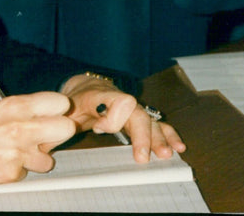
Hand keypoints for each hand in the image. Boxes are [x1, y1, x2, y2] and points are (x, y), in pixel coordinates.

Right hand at [0, 91, 74, 191]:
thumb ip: (23, 112)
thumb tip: (48, 116)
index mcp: (15, 104)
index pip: (60, 102)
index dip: (58, 110)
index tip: (53, 115)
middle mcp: (20, 126)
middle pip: (65, 128)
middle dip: (57, 134)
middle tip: (43, 137)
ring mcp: (18, 152)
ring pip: (49, 158)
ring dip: (36, 158)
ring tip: (15, 153)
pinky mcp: (12, 174)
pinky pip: (27, 173)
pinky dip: (17, 170)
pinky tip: (0, 163)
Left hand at [60, 73, 185, 162]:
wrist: (86, 87)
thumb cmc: (77, 101)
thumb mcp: (66, 109)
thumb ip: (65, 122)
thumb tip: (77, 134)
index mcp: (100, 96)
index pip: (115, 101)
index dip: (111, 118)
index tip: (100, 128)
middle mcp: (121, 100)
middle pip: (137, 114)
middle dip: (142, 135)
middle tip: (143, 157)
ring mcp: (132, 108)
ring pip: (149, 120)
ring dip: (159, 138)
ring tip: (167, 154)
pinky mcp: (139, 116)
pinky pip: (157, 124)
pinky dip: (168, 135)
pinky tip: (178, 146)